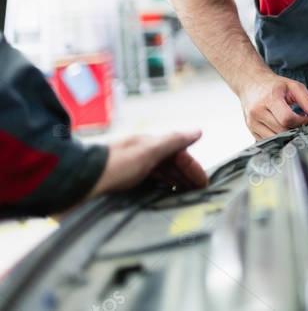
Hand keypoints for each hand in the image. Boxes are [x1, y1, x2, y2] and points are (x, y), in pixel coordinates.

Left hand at [88, 130, 208, 197]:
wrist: (78, 185)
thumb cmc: (113, 166)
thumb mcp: (148, 151)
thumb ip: (174, 141)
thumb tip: (198, 132)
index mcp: (147, 145)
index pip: (178, 153)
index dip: (193, 167)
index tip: (204, 184)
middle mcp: (140, 156)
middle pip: (170, 165)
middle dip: (186, 177)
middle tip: (199, 193)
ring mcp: (131, 172)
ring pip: (160, 176)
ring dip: (174, 185)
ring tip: (185, 198)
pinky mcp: (122, 187)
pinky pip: (148, 187)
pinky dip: (160, 191)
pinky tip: (163, 200)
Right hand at [239, 73, 307, 138]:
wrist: (251, 83)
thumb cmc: (273, 85)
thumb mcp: (293, 86)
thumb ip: (307, 101)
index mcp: (269, 99)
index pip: (287, 118)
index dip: (301, 121)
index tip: (307, 118)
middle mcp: (257, 112)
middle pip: (281, 130)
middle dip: (295, 129)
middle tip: (301, 122)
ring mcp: (252, 123)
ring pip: (274, 139)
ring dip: (286, 135)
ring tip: (291, 124)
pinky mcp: (251, 130)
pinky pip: (267, 141)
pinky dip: (277, 137)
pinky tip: (281, 127)